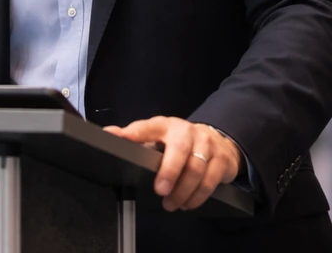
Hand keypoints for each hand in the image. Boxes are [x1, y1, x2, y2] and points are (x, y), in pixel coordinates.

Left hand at [104, 117, 241, 211]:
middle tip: (160, 191)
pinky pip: (210, 181)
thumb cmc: (181, 143)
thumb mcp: (160, 137)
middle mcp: (187, 132)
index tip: (120, 138)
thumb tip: (109, 135)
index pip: (147, 127)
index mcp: (165, 126)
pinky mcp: (222, 160)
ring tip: (171, 204)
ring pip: (196, 169)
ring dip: (182, 191)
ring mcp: (207, 144)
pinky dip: (197, 196)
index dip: (134, 132)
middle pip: (178, 150)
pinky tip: (188, 203)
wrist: (219, 141)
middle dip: (169, 171)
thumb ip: (138, 139)